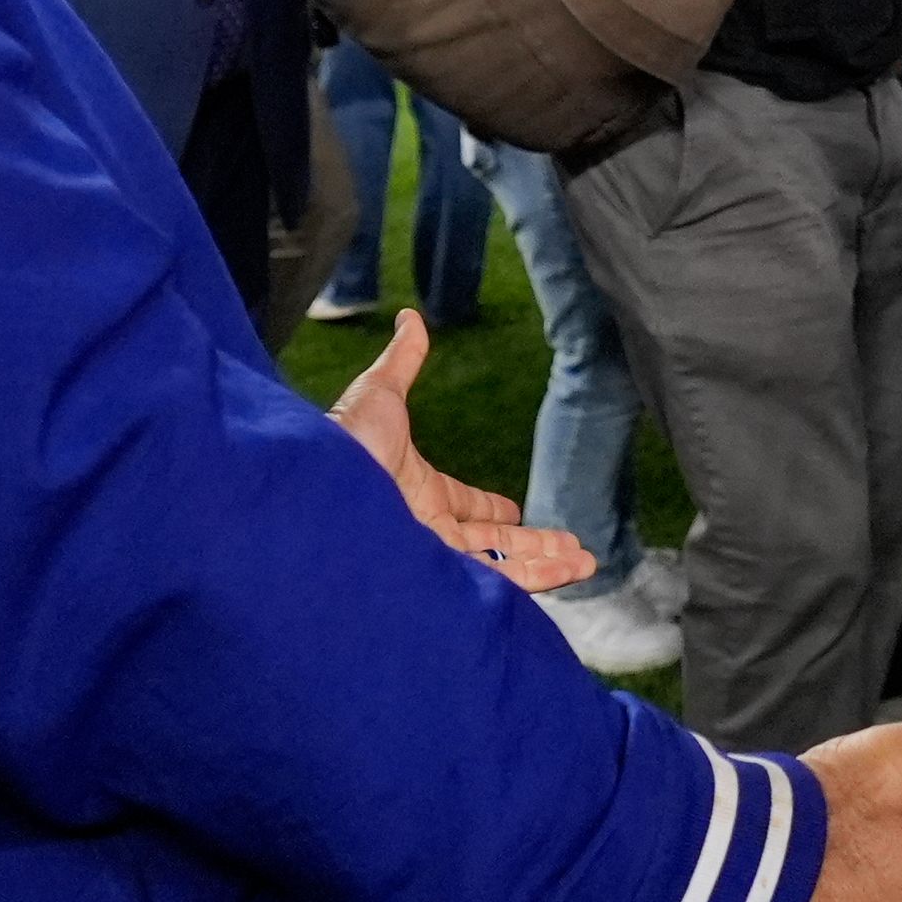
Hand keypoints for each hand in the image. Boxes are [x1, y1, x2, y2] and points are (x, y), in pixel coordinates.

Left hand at [331, 313, 595, 593]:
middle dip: (536, 545)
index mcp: (415, 490)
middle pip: (491, 543)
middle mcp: (424, 529)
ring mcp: (432, 558)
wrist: (314, 491)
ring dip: (547, 565)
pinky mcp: (439, 580)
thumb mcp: (379, 393)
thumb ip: (402, 361)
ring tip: (587, 562)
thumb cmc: (340, 442)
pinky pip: (495, 584)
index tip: (516, 513)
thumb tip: (410, 317)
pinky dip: (532, 580)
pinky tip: (565, 573)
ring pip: (501, 567)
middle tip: (576, 549)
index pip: (463, 507)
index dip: (491, 511)